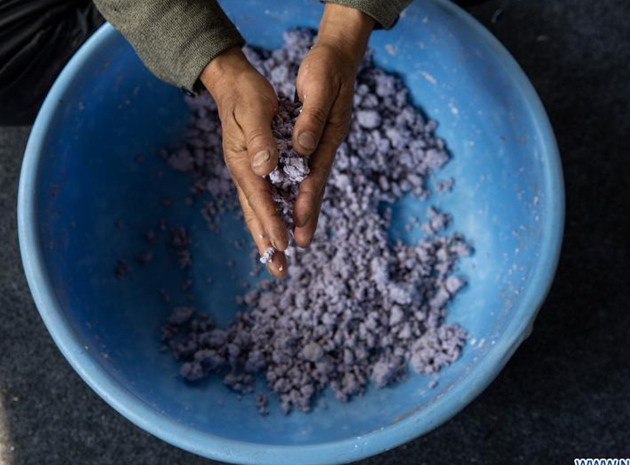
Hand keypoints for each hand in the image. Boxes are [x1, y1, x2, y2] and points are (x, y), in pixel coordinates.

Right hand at [200, 47, 287, 276]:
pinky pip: (265, 199)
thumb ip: (259, 139)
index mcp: (244, 162)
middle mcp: (246, 172)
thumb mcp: (254, 110)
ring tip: (279, 263)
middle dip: (268, 244)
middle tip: (280, 272)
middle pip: (256, 214)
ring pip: (260, 211)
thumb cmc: (246, 94)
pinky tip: (280, 231)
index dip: (272, 223)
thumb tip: (265, 169)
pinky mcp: (258, 168)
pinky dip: (272, 218)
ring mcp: (250, 173)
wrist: (235, 83)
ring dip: (269, 237)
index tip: (284, 245)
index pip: (260, 199)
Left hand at [292, 3, 374, 246]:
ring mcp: (320, 145)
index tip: (298, 224)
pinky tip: (292, 203)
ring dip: (303, 208)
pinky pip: (304, 171)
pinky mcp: (313, 141)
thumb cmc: (327, 69)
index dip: (307, 201)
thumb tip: (302, 150)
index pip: (315, 175)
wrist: (337, 56)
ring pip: (310, 182)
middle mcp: (325, 146)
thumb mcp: (319, 88)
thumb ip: (311, 120)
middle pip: (315, 187)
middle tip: (300, 245)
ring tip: (297, 235)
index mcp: (328, 137)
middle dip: (307, 215)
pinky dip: (298, 189)